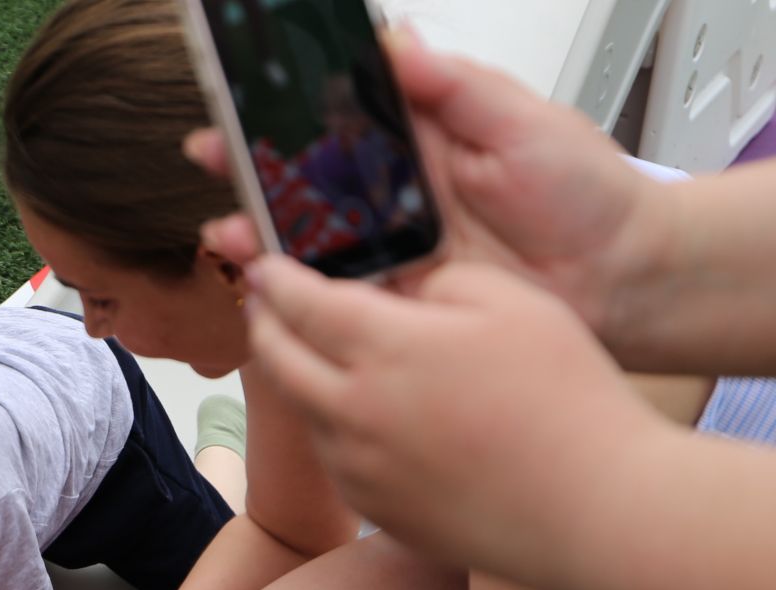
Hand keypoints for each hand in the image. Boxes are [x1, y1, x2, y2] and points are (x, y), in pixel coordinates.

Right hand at [189, 33, 659, 337]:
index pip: (338, 114)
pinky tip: (266, 285)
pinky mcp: (397, 303)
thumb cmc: (585, 195)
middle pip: (306, 176)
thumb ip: (456, 88)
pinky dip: (295, 293)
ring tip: (229, 231)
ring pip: (308, 239)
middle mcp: (395, 194)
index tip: (243, 92)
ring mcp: (391, 250)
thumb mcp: (523, 121)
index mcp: (420, 139)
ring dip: (261, 233)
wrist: (621, 279)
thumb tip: (396, 46)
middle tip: (208, 153)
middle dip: (250, 166)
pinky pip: (335, 297)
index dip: (288, 105)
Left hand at [245, 255, 650, 566]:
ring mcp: (359, 467)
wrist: (590, 509)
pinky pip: (337, 458)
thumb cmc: (565, 397)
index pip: (303, 304)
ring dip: (298, 378)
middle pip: (278, 360)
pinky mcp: (376, 508)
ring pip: (305, 411)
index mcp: (385, 349)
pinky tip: (360, 416)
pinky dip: (334, 427)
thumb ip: (442, 282)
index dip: (277, 280)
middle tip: (263, 305)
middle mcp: (353, 410)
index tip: (263, 266)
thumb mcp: (514, 303)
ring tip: (309, 355)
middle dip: (264, 324)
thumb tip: (406, 295)